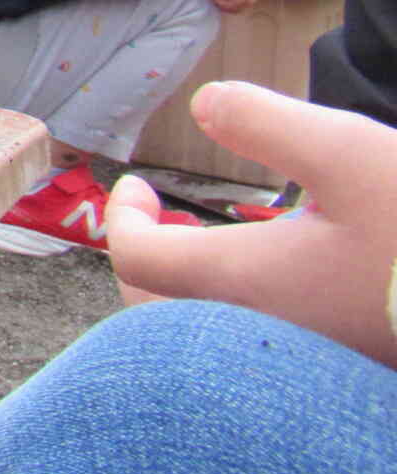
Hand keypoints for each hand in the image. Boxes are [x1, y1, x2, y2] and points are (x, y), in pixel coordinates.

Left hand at [107, 83, 396, 368]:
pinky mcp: (341, 369)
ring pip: (205, 339)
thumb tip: (203, 104)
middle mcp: (257, 331)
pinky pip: (258, 356)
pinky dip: (237, 318)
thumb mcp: (348, 151)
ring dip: (190, 292)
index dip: (124, 216)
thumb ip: (266, 122)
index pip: (136, 259)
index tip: (141, 186)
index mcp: (241, 279)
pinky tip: (280, 280)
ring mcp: (299, 361)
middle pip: (156, 312)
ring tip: (216, 244)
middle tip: (166, 217)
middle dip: (148, 261)